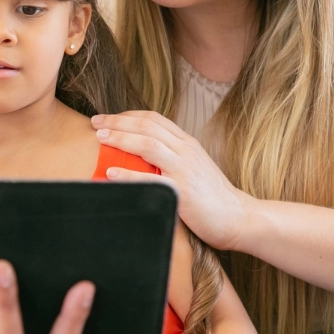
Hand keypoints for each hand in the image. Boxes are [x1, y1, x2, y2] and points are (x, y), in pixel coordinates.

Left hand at [91, 111, 251, 250]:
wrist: (238, 218)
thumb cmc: (212, 195)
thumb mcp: (192, 167)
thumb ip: (170, 157)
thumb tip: (137, 154)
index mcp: (186, 143)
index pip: (153, 119)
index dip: (127, 115)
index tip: (107, 118)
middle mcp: (185, 150)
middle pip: (147, 127)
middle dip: (117, 122)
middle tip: (95, 122)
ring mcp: (184, 169)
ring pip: (148, 144)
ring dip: (120, 138)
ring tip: (100, 138)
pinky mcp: (182, 191)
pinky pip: (151, 179)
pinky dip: (128, 174)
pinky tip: (110, 172)